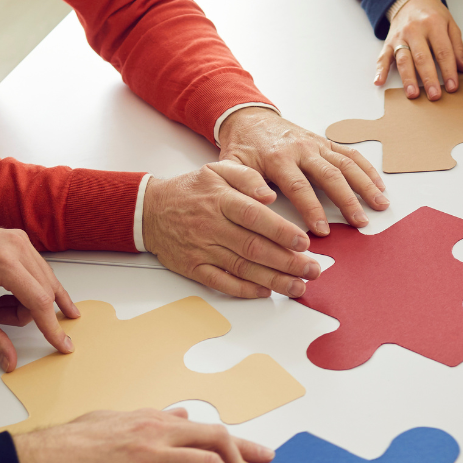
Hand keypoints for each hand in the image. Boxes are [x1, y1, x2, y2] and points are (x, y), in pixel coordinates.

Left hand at [0, 222, 78, 371]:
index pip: (39, 301)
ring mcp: (21, 241)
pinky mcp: (20, 240)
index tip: (64, 344)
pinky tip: (13, 294)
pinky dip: (30, 287)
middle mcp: (17, 247)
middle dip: (27, 314)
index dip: (52, 327)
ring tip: (0, 303)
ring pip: (45, 282)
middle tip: (0, 317)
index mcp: (3, 262)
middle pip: (43, 293)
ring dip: (28, 300)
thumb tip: (9, 360)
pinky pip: (39, 270)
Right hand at [10, 407, 273, 462]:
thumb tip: (180, 414)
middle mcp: (156, 433)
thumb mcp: (113, 419)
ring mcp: (148, 458)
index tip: (260, 454)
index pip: (207, 427)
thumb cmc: (67, 445)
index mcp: (152, 418)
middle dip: (246, 460)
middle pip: (217, 440)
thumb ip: (151, 418)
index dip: (239, 442)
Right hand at [142, 161, 321, 298]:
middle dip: (288, 262)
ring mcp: (202, 249)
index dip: (281, 231)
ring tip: (298, 286)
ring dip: (274, 280)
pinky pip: (222, 283)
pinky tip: (265, 292)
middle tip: (313, 270)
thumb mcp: (217, 170)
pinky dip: (245, 289)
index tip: (304, 242)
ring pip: (243, 268)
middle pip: (254, 247)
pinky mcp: (194, 268)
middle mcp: (212, 226)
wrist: (149, 211)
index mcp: (220, 200)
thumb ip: (247, 177)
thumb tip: (271, 195)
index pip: (255, 217)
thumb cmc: (190, 191)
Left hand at [217, 107, 388, 236]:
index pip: (299, 187)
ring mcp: (316, 144)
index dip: (312, 209)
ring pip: (345, 164)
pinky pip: (350, 154)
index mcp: (278, 158)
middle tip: (360, 223)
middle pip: (330, 175)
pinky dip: (367, 169)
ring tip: (380, 205)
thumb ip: (244, 184)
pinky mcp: (325, 142)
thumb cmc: (242, 148)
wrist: (248, 118)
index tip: (323, 231)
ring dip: (365, 185)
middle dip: (347, 201)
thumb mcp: (232, 166)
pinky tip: (379, 185)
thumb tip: (264, 202)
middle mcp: (301, 149)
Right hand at [378, 0, 462, 101]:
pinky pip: (383, 57)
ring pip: (403, 59)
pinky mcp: (388, 42)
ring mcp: (400, 37)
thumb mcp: (450, 24)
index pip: (442, 51)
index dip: (448, 70)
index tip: (452, 86)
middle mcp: (415, 30)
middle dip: (429, 78)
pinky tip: (379, 82)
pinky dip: (380, 70)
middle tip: (435, 96)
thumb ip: (457, 46)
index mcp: (433, 24)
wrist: (411, 0)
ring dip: (408, 78)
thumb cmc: (432, 15)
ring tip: (413, 94)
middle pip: (422, 57)